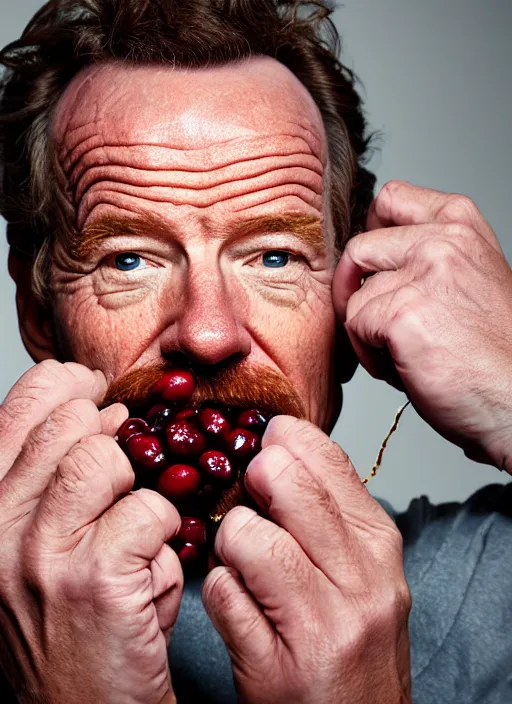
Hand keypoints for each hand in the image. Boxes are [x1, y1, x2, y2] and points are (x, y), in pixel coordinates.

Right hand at [0, 361, 182, 703]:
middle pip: (73, 423)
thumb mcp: (38, 542)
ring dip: (137, 487)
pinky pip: (150, 512)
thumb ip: (53, 475)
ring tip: (133, 528)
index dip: (73, 387)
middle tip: (125, 477)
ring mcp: (41, 552)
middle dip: (115, 439)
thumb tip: (103, 412)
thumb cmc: (67, 620)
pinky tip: (149, 565)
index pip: (25, 403)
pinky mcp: (94, 579)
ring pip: (108, 459)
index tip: (99, 398)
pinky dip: (164, 533)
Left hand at [202, 416, 410, 703]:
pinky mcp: (276, 668)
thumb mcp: (363, 570)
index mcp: (379, 547)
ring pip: (245, 537)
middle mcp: (359, 582)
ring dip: (229, 543)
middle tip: (247, 491)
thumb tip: (279, 451)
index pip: (328, 460)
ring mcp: (319, 626)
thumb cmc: (354, 643)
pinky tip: (238, 604)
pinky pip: (221, 594)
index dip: (285, 439)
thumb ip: (329, 513)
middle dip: (252, 477)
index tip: (267, 440)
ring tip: (241, 561)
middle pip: (286, 485)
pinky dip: (218, 591)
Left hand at [333, 180, 511, 470]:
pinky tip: (402, 366)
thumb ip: (427, 257)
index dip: (371, 232)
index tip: (372, 265)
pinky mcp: (402, 311)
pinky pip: (354, 326)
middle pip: (359, 247)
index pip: (391, 199)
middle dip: (353, 287)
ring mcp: (423, 272)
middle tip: (370, 319)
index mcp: (461, 225)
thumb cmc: (490, 351)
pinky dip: (369, 354)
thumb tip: (369, 258)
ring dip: (366, 330)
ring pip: (353, 294)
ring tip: (401, 352)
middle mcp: (443, 240)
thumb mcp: (468, 279)